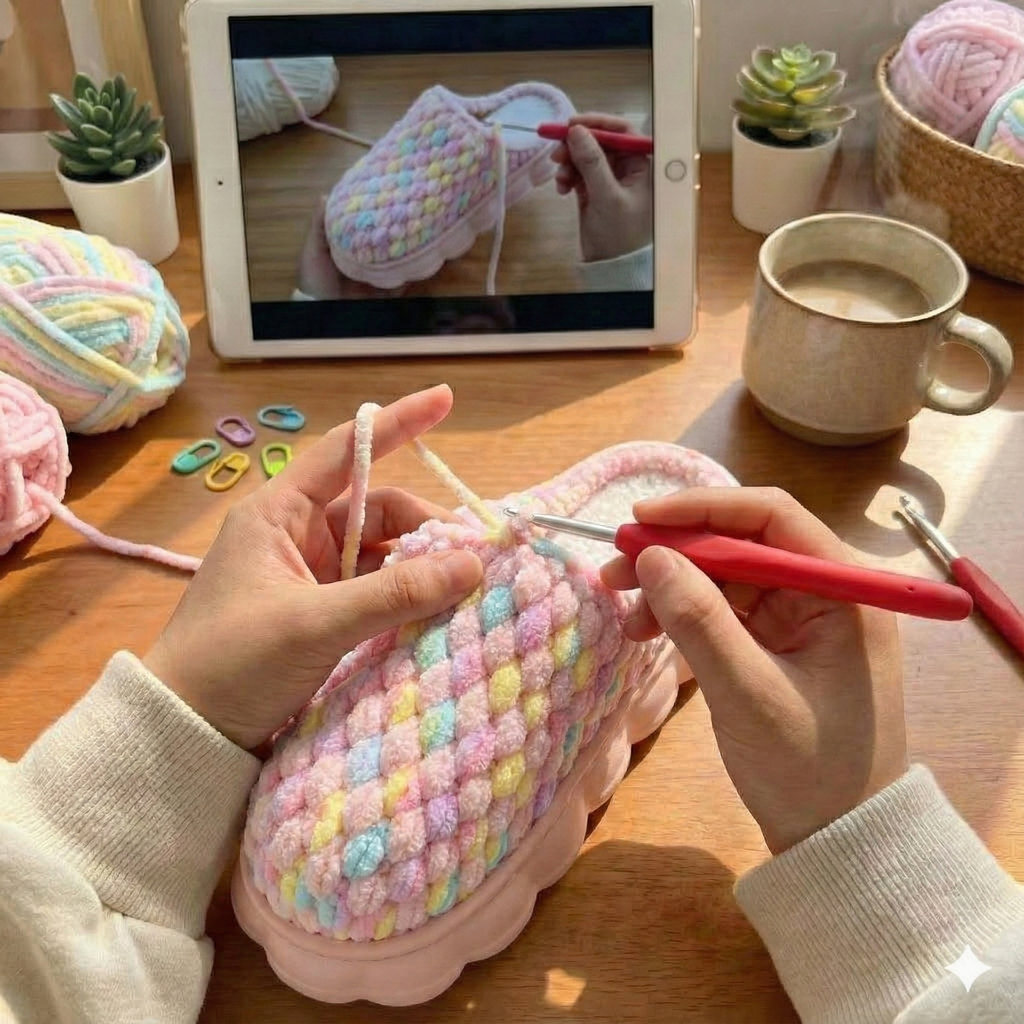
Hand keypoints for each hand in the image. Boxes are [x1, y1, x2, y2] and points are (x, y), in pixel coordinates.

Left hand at [144, 386, 482, 750]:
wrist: (186, 735)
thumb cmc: (232, 661)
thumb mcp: (314, 623)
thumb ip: (395, 593)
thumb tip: (473, 564)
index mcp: (279, 514)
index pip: (346, 451)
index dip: (397, 424)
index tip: (445, 399)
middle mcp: (298, 536)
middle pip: (379, 511)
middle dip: (427, 527)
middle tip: (475, 558)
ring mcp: (312, 578)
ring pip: (384, 555)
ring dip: (423, 567)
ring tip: (468, 588)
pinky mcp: (321, 616)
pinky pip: (377, 592)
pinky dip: (408, 599)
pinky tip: (440, 612)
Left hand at [297, 197, 406, 299]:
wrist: (320, 310)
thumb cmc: (314, 279)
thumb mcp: (313, 250)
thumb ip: (319, 226)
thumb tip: (326, 195)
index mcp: (349, 247)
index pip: (364, 228)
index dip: (372, 215)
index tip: (383, 197)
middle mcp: (365, 260)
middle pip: (383, 244)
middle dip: (394, 233)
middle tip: (408, 216)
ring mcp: (376, 276)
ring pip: (395, 262)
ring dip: (405, 253)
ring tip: (418, 237)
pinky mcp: (383, 293)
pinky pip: (400, 284)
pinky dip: (408, 277)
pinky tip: (416, 265)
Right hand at [551, 113, 652, 262]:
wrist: (610, 267)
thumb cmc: (619, 234)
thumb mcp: (607, 196)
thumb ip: (592, 162)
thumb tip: (576, 131)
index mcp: (641, 165)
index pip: (621, 131)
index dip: (596, 123)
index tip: (571, 124)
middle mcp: (626, 168)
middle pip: (599, 142)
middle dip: (576, 145)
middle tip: (556, 153)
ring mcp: (608, 179)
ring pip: (585, 157)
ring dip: (569, 163)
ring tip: (559, 177)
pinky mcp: (593, 191)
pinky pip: (578, 173)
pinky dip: (567, 177)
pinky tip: (561, 189)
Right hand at [601, 488, 907, 853]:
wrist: (840, 839)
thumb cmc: (809, 771)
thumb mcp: (749, 695)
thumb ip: (700, 622)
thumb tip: (651, 556)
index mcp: (844, 590)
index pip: (771, 517)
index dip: (702, 508)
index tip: (640, 520)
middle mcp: (827, 589)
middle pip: (742, 542)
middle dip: (677, 552)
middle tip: (615, 571)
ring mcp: (804, 615)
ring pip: (726, 573)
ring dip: (674, 586)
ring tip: (629, 619)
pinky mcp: (782, 640)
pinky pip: (726, 607)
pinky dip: (686, 614)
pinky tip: (651, 632)